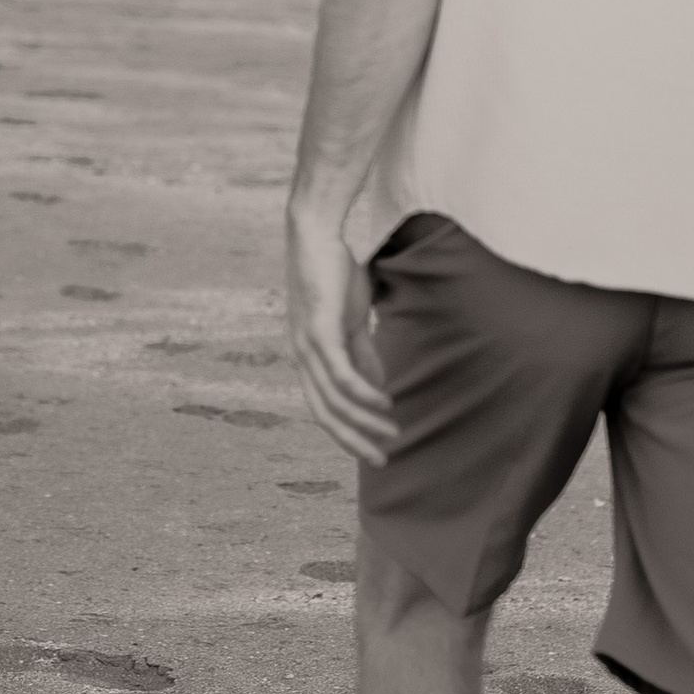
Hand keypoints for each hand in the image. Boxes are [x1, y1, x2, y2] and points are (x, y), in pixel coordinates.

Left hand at [287, 198, 396, 464]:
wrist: (318, 234)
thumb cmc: (334, 273)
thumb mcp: (352, 320)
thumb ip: (364, 352)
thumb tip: (378, 386)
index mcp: (307, 357)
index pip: (324, 407)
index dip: (348, 432)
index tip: (375, 450)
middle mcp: (301, 356)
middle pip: (325, 413)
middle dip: (354, 441)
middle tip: (382, 460)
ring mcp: (307, 345)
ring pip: (334, 399)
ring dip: (365, 421)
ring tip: (393, 432)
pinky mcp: (319, 330)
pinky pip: (341, 373)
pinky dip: (363, 393)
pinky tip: (385, 403)